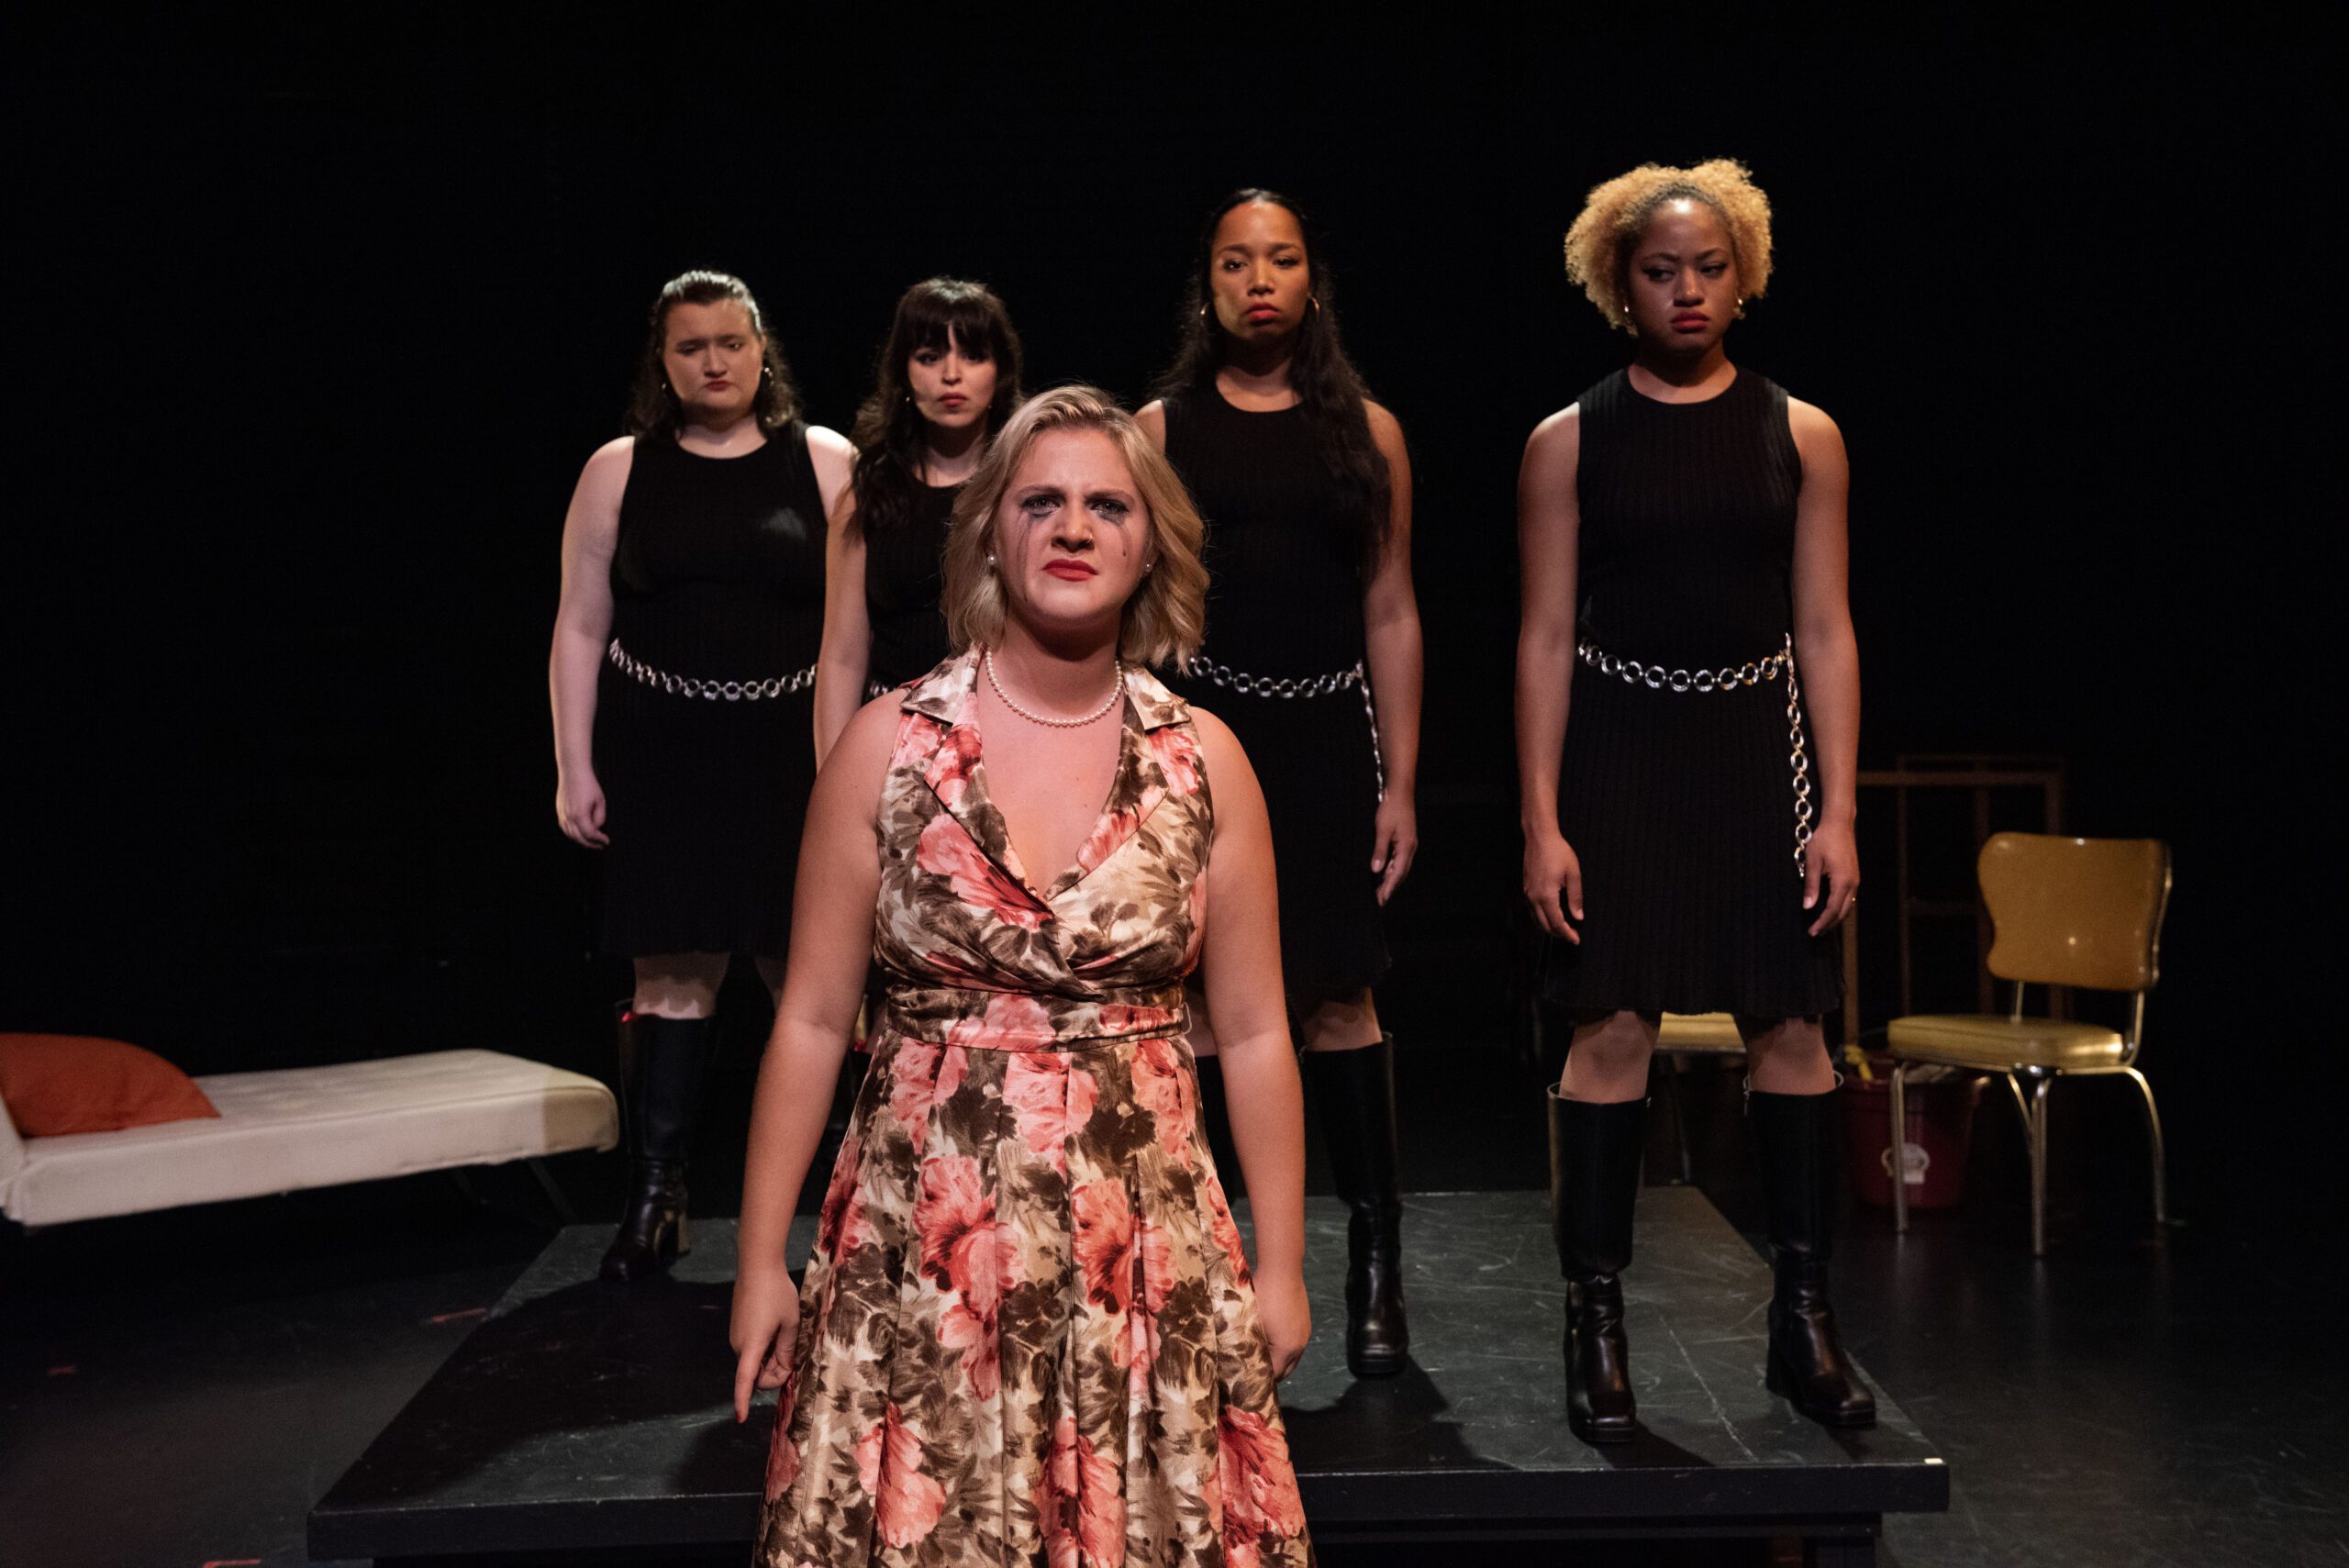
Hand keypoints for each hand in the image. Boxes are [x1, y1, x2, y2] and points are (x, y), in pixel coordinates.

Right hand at [557, 769, 607, 847]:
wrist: (573, 772)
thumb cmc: (588, 784)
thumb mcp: (600, 801)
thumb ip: (600, 817)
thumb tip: (596, 828)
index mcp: (580, 814)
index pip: (590, 834)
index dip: (599, 839)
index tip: (606, 841)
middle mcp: (568, 816)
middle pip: (579, 838)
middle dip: (591, 844)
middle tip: (600, 845)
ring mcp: (562, 814)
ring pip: (570, 835)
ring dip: (581, 841)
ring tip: (591, 841)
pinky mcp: (559, 811)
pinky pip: (565, 828)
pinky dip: (573, 834)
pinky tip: (580, 834)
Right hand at [730, 1267, 799, 1422]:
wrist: (757, 1267)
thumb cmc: (777, 1293)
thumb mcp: (790, 1322)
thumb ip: (787, 1349)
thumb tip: (783, 1368)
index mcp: (752, 1346)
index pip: (745, 1380)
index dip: (742, 1401)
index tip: (740, 1419)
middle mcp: (739, 1345)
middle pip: (757, 1373)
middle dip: (775, 1372)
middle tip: (792, 1355)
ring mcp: (736, 1337)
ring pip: (754, 1361)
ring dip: (770, 1360)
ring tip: (785, 1335)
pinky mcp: (737, 1329)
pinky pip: (751, 1350)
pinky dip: (763, 1350)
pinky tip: (774, 1330)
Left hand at [1253, 1268, 1311, 1379]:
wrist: (1282, 1269)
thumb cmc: (1262, 1296)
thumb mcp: (1250, 1324)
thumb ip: (1248, 1347)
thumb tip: (1240, 1362)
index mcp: (1287, 1349)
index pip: (1273, 1376)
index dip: (1258, 1380)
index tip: (1244, 1381)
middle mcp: (1300, 1345)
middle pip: (1285, 1371)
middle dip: (1269, 1374)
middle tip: (1250, 1372)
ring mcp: (1304, 1333)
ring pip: (1291, 1357)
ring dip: (1277, 1360)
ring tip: (1258, 1355)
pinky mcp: (1304, 1322)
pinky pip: (1294, 1343)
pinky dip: (1283, 1348)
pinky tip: (1269, 1338)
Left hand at [1370, 792, 1417, 905]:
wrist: (1400, 792)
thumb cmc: (1391, 809)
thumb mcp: (1382, 830)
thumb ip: (1379, 851)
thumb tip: (1376, 870)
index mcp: (1406, 847)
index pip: (1397, 873)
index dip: (1389, 887)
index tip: (1381, 899)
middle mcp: (1410, 848)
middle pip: (1400, 873)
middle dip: (1390, 887)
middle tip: (1380, 901)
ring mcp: (1408, 844)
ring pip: (1400, 867)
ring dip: (1390, 879)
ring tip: (1380, 891)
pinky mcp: (1405, 840)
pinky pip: (1398, 859)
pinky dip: (1391, 869)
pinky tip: (1384, 873)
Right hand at [1522, 824, 1583, 940]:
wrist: (1539, 838)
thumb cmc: (1558, 852)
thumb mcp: (1574, 874)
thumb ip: (1576, 898)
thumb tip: (1578, 917)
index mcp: (1547, 896)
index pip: (1557, 923)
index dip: (1567, 934)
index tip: (1576, 940)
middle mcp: (1534, 898)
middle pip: (1545, 926)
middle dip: (1559, 934)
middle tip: (1572, 936)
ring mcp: (1528, 894)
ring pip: (1536, 921)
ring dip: (1549, 928)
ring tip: (1563, 930)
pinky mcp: (1526, 890)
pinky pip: (1532, 912)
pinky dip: (1541, 920)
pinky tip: (1550, 918)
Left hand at [1804, 819, 1858, 935]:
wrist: (1839, 823)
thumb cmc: (1824, 840)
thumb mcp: (1813, 863)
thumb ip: (1811, 886)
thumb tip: (1807, 907)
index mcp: (1842, 881)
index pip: (1832, 910)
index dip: (1822, 923)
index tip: (1812, 932)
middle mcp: (1852, 883)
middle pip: (1842, 912)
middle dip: (1829, 924)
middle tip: (1815, 933)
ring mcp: (1855, 879)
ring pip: (1848, 906)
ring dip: (1835, 917)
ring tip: (1822, 925)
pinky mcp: (1854, 875)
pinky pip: (1849, 897)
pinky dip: (1840, 907)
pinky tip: (1831, 909)